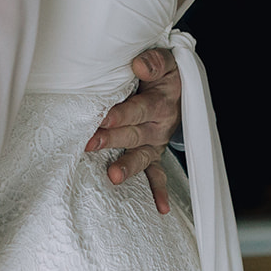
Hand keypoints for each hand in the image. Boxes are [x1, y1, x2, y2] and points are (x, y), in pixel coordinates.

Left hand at [85, 48, 182, 213]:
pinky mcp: (156, 152)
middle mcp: (160, 125)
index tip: (103, 119)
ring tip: (112, 176)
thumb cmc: (164, 74)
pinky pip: (160, 174)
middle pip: (134, 134)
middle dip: (112, 139)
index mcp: (160, 102)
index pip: (138, 109)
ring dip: (128, 166)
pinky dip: (161, 190)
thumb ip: (154, 62)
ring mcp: (157, 142)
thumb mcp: (165, 62)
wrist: (180, 87)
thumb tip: (138, 66)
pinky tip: (162, 209)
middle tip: (90, 143)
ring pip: (142, 156)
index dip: (121, 114)